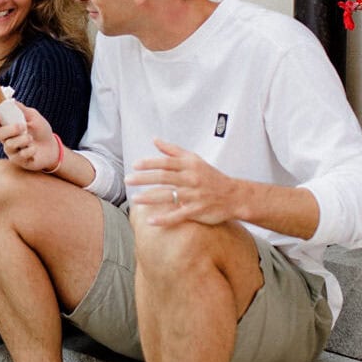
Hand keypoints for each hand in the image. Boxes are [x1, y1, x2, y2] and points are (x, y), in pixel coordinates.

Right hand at [0, 103, 59, 171]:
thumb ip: (21, 109)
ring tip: (31, 138)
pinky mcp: (19, 161)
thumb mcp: (33, 116)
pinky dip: (30, 150)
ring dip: (22, 140)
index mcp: (7, 126)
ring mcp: (12, 151)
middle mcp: (6, 139)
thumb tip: (10, 100)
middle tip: (23, 126)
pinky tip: (35, 149)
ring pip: (9, 145)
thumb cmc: (40, 130)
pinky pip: (20, 156)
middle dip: (10, 129)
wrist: (52, 147)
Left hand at [126, 138, 240, 226]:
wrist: (234, 196)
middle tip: (128, 180)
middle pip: (164, 177)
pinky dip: (164, 219)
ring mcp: (194, 195)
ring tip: (135, 200)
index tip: (135, 165)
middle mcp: (191, 179)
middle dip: (144, 178)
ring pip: (169, 196)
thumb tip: (155, 140)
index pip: (166, 162)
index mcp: (189, 165)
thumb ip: (173, 150)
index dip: (150, 163)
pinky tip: (150, 221)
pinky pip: (178, 215)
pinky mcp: (197, 211)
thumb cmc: (210, 176)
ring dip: (150, 198)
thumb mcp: (194, 159)